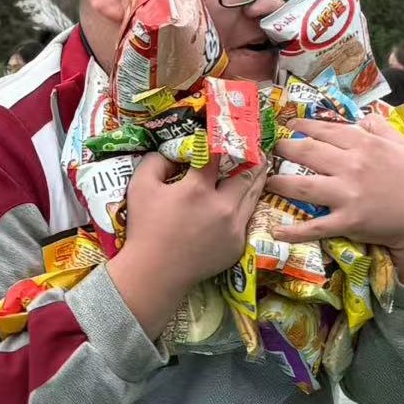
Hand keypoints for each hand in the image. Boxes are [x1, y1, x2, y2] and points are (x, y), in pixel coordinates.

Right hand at [109, 155, 265, 336]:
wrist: (154, 274)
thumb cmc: (145, 228)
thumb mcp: (140, 187)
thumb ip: (157, 161)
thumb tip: (174, 153)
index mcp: (197, 189)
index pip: (217, 154)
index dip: (221, 139)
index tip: (226, 129)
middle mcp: (222, 206)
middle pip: (247, 173)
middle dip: (253, 157)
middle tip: (258, 146)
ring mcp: (233, 227)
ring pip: (253, 195)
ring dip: (258, 178)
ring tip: (263, 165)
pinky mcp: (237, 245)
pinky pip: (247, 218)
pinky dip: (248, 204)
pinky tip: (248, 196)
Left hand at [268, 117, 403, 284]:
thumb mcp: (400, 145)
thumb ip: (379, 127)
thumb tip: (362, 116)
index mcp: (364, 144)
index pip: (325, 130)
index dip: (302, 126)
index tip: (287, 125)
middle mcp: (353, 166)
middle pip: (307, 152)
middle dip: (284, 149)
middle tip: (270, 150)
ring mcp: (348, 194)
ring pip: (304, 185)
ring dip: (280, 182)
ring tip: (267, 181)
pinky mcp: (347, 221)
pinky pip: (315, 226)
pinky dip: (294, 230)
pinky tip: (276, 229)